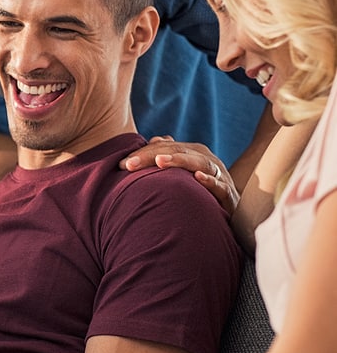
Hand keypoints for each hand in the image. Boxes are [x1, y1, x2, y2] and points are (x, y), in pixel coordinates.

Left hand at [119, 135, 237, 215]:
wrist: (230, 212)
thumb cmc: (202, 191)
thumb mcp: (184, 174)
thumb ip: (169, 156)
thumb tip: (155, 139)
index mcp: (193, 152)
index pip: (164, 148)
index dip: (143, 154)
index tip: (121, 165)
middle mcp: (206, 159)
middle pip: (177, 152)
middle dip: (152, 156)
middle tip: (129, 165)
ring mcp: (218, 175)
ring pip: (198, 163)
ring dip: (179, 161)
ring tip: (159, 162)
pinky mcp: (228, 194)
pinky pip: (220, 186)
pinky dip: (210, 181)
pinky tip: (197, 178)